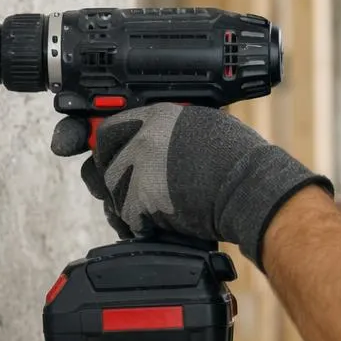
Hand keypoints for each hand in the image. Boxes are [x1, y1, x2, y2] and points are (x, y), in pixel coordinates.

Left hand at [79, 103, 331, 267]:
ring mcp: (137, 170)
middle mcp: (141, 139)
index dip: (101, 142)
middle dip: (112, 176)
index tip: (93, 148)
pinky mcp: (139, 202)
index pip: (108, 128)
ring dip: (127, 202)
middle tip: (134, 187)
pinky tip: (160, 221)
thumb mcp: (200, 123)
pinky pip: (126, 217)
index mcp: (155, 116)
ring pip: (111, 192)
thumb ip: (166, 127)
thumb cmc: (235, 159)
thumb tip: (146, 135)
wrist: (247, 188)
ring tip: (156, 205)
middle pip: (102, 161)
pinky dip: (140, 224)